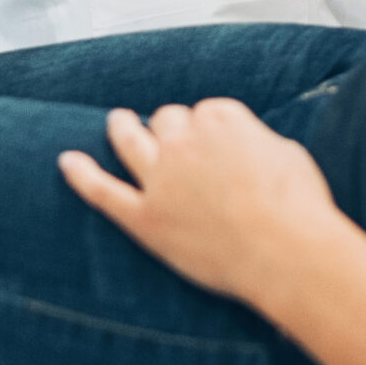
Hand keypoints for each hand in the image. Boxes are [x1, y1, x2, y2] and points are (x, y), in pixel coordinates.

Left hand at [60, 100, 347, 305]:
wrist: (287, 253)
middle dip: (172, 127)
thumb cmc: (298, 206)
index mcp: (222, 119)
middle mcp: (184, 142)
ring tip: (118, 122)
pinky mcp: (144, 218)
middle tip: (177, 141)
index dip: (211, 129)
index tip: (219, 143)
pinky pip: (103, 191)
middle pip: (167, 120)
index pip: (205, 112)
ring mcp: (160, 179)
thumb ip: (255, 142)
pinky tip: (67, 162)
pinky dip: (82, 175)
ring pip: (131, 140)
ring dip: (122, 127)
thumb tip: (245, 147)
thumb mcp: (286, 153)